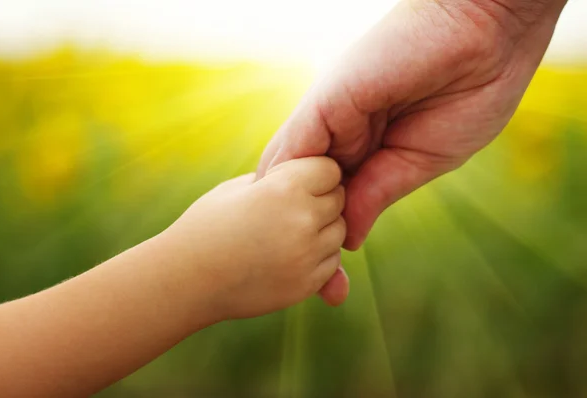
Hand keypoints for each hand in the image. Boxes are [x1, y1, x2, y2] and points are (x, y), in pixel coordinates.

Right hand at [164, 157, 345, 319]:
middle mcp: (302, 220)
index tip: (298, 181)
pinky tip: (288, 254)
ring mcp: (306, 255)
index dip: (315, 173)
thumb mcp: (239, 188)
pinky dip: (318, 257)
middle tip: (292, 207)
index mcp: (284, 188)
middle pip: (338, 200)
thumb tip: (307, 172)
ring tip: (288, 231)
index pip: (330, 169)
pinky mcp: (305, 284)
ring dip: (322, 229)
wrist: (186, 279)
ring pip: (338, 232)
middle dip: (321, 199)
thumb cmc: (207, 226)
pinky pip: (331, 262)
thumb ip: (278, 178)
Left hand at [257, 0, 566, 304]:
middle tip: (302, 287)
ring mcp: (331, 119)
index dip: (328, 237)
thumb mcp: (420, 161)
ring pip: (292, 175)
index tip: (329, 284)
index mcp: (367, 147)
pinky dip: (285, 186)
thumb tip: (349, 237)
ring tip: (277, 262)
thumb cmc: (469, 94)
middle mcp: (341, 134)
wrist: (487, 38)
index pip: (335, 198)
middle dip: (302, 236)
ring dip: (286, 218)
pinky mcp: (327, 102)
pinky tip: (276, 222)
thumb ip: (377, 193)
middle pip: (307, 192)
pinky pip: (294, 148)